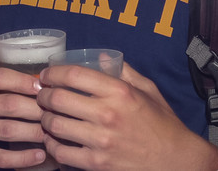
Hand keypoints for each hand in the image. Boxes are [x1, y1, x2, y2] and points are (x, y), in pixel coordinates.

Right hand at [0, 67, 46, 169]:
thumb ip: (6, 86)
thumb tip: (44, 85)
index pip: (0, 77)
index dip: (24, 81)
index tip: (44, 87)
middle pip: (10, 104)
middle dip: (37, 109)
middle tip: (55, 114)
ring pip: (9, 130)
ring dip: (35, 132)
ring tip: (51, 133)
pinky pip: (2, 156)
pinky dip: (23, 157)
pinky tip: (39, 155)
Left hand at [36, 62, 217, 170]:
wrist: (175, 161)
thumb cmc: (163, 125)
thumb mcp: (148, 91)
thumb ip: (125, 72)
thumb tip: (101, 58)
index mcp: (120, 92)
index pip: (74, 75)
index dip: (54, 72)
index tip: (47, 75)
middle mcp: (108, 114)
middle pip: (58, 99)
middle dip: (43, 95)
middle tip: (42, 95)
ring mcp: (101, 141)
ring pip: (55, 125)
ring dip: (45, 119)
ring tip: (46, 116)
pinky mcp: (97, 164)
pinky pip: (62, 152)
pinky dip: (52, 145)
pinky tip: (54, 140)